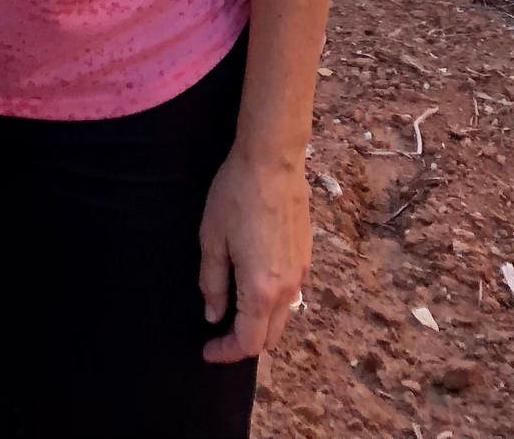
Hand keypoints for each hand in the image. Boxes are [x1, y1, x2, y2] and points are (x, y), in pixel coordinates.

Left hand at [198, 145, 309, 363]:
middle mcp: (287, 289)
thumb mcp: (212, 238)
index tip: (207, 350)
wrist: (273, 160)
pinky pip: (291, 293)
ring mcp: (301, 273)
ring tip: (235, 308)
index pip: (247, 342)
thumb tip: (214, 315)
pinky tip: (254, 281)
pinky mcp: (306, 256)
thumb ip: (212, 283)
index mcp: (261, 290)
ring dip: (261, 322)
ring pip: (283, 317)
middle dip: (244, 343)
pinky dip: (273, 302)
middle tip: (219, 332)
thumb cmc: (235, 196)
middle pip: (270, 338)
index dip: (225, 352)